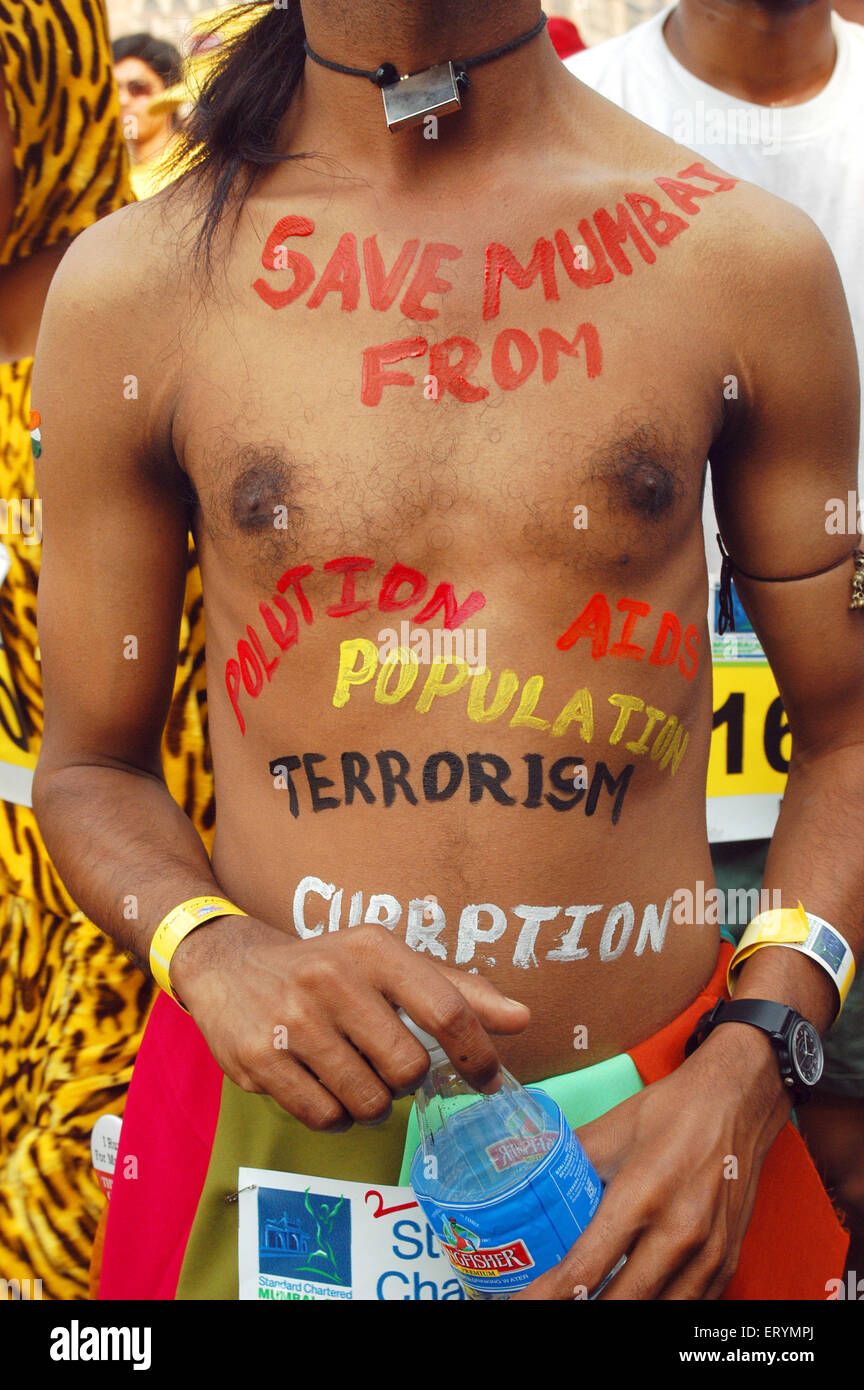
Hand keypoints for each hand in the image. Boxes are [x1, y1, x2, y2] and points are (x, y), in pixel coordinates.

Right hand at [171, 916, 529, 1132]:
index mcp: (373, 949)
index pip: (446, 1008)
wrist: (230, 966)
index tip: (488, 1078)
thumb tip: (522, 1019)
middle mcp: (332, 978)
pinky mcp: (261, 1059)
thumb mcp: (387, 961)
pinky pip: (325, 1117)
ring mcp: (293, 1021)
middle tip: (388, 1065)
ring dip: (370, 1102)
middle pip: (408, 1068)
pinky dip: (334, 1114)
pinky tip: (322, 1085)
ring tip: (352, 1073)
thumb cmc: (327, 968)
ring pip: (368, 1101)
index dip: (477, 1052)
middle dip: (406, 1080)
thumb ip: (456, 989)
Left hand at [512, 1023, 791, 1299]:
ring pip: (659, 1313)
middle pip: (622, 1302)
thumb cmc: (671, 1112)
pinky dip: (657, 1308)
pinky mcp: (727, 1262)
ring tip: (590, 1303)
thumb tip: (528, 1182)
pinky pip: (688, 1308)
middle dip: (582, 1312)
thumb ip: (568, 1163)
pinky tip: (632, 1299)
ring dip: (620, 1311)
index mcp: (640, 1194)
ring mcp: (709, 1253)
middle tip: (553, 1306)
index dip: (548, 1295)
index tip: (522, 1304)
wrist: (736, 1101)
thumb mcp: (610, 1130)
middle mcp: (679, 1231)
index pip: (586, 1267)